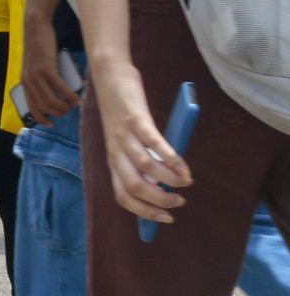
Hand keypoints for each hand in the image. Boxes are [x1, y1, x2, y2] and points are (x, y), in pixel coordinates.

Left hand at [21, 15, 79, 121]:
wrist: (36, 28)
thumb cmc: (39, 46)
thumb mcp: (35, 66)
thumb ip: (41, 79)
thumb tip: (55, 94)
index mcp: (25, 82)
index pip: (31, 106)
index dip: (41, 118)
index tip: (51, 124)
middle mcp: (29, 81)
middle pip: (44, 107)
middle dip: (58, 113)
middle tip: (69, 110)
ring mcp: (37, 75)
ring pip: (51, 101)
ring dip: (65, 106)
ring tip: (74, 105)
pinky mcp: (47, 69)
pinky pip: (60, 88)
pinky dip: (70, 96)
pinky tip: (78, 98)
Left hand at [89, 55, 189, 220]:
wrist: (109, 77)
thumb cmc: (123, 112)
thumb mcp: (128, 140)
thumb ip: (141, 159)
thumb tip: (166, 182)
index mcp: (114, 160)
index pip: (123, 196)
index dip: (144, 212)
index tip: (166, 218)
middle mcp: (116, 151)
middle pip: (134, 187)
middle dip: (159, 200)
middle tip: (179, 201)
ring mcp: (124, 135)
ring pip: (145, 167)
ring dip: (169, 180)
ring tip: (186, 181)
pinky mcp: (135, 118)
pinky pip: (152, 142)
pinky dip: (171, 157)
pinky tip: (183, 166)